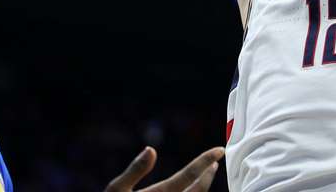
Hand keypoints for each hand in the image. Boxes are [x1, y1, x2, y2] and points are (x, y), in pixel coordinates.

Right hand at [105, 146, 224, 191]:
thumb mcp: (116, 190)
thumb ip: (134, 170)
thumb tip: (151, 149)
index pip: (189, 175)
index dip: (205, 160)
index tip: (219, 150)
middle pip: (198, 190)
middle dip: (207, 176)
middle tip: (214, 163)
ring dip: (202, 188)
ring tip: (206, 176)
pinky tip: (192, 191)